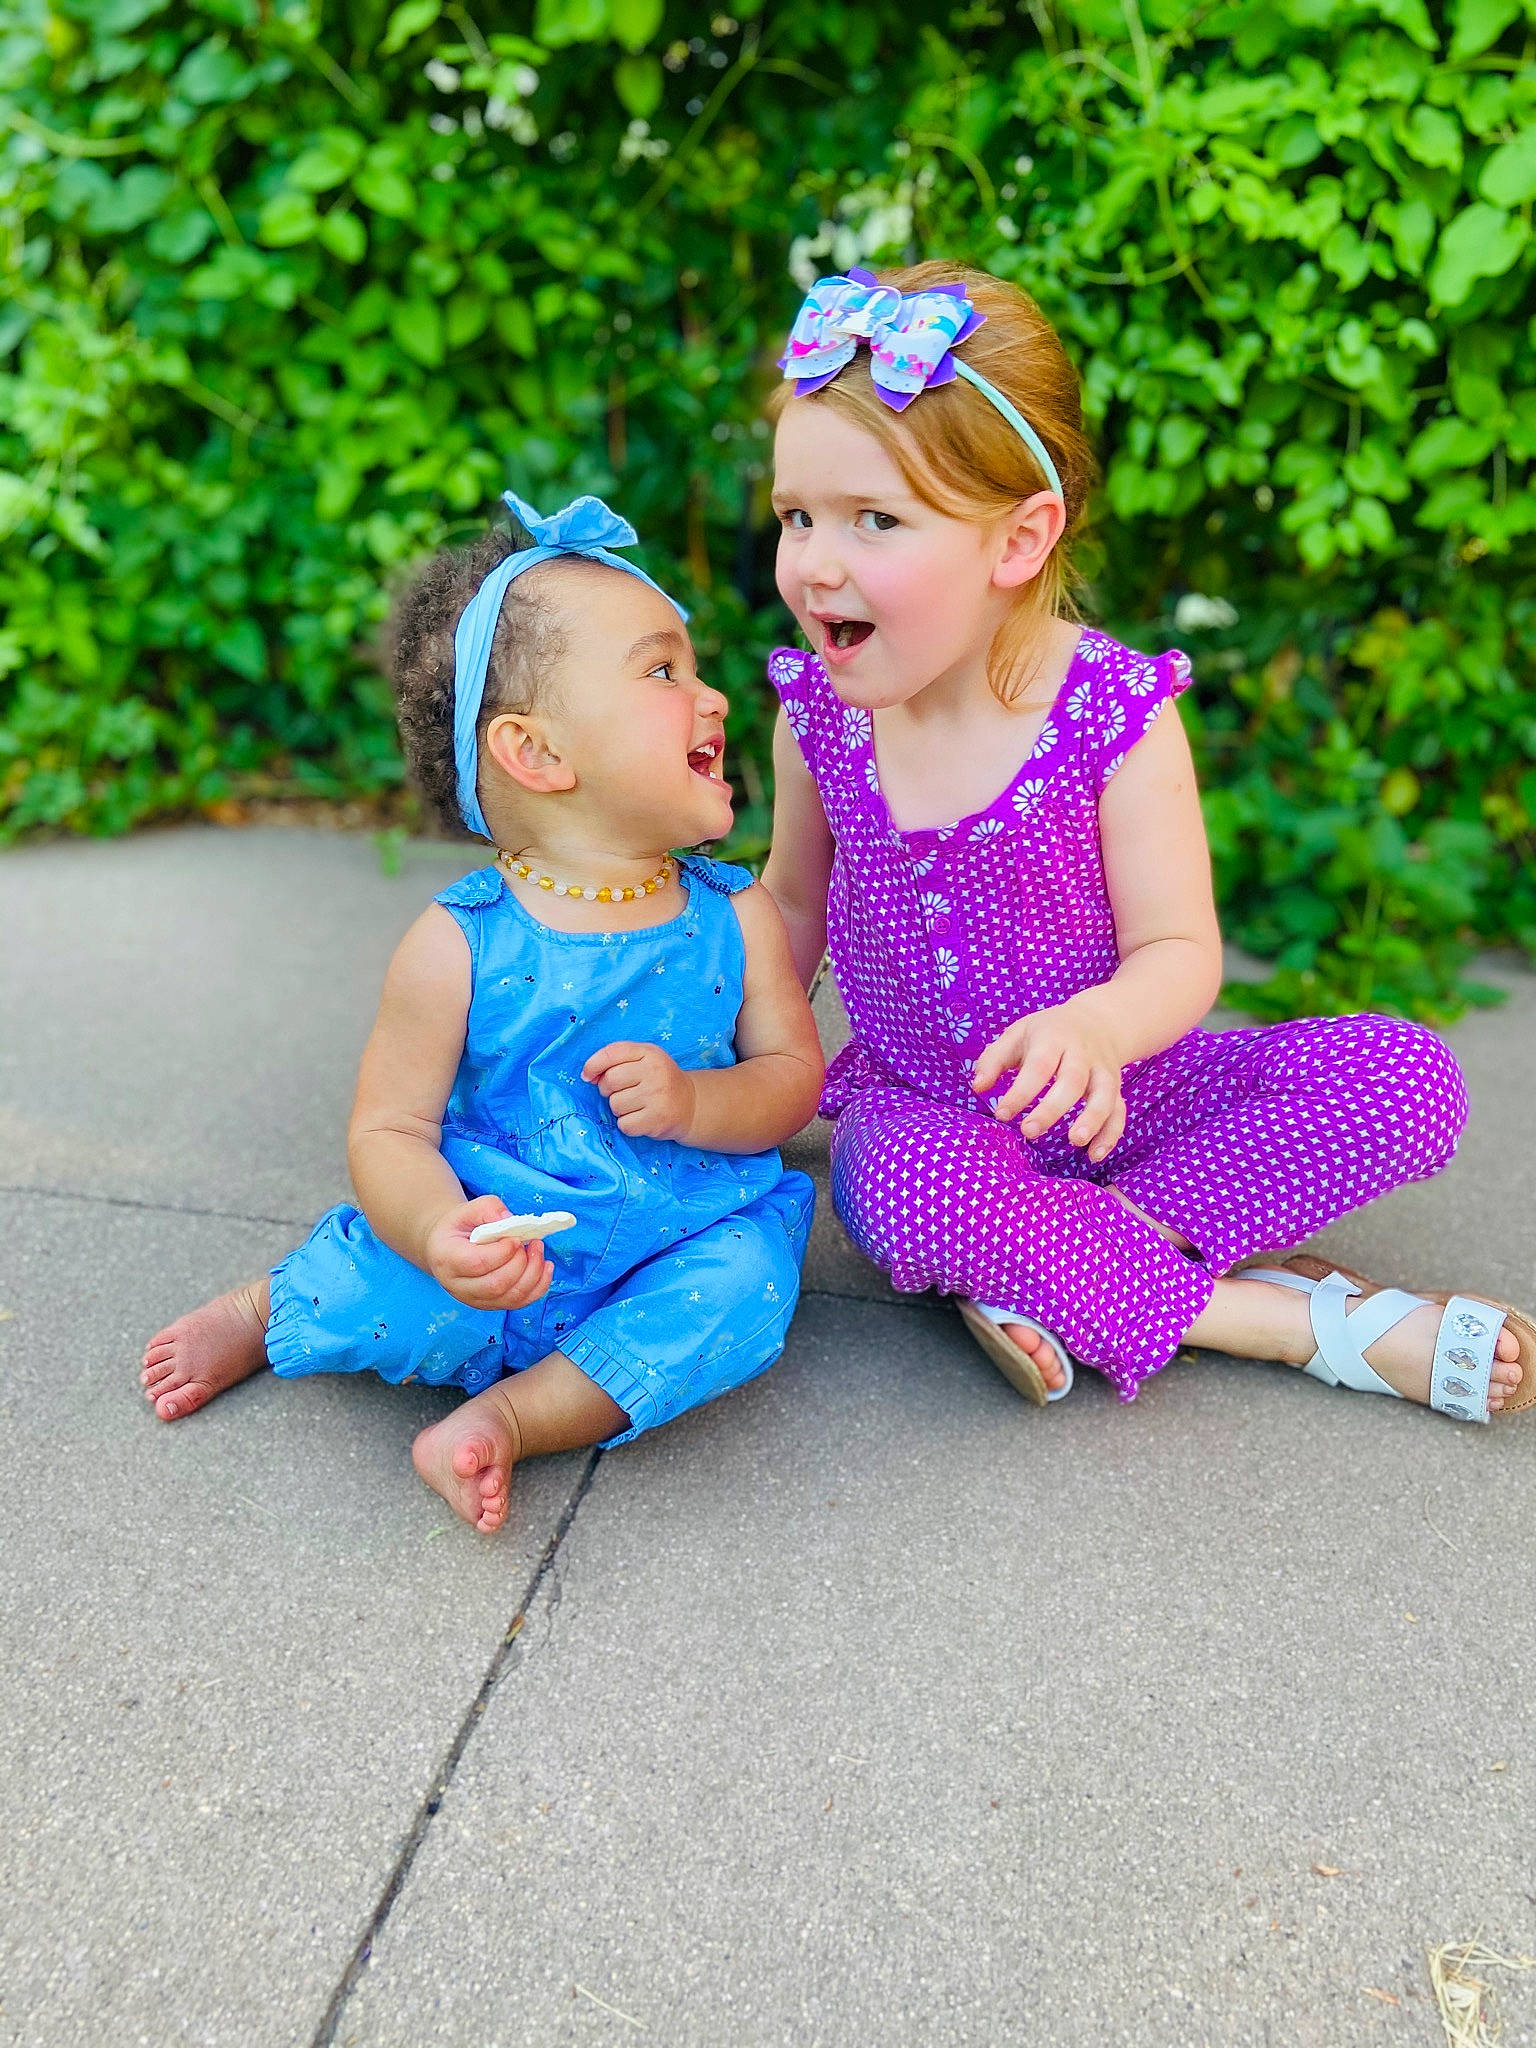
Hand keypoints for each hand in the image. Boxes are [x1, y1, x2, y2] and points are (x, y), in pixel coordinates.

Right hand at [426, 1196, 555, 1310]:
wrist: (448, 1247)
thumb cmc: (459, 1227)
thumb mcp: (468, 1209)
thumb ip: (489, 1209)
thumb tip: (511, 1221)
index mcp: (447, 1258)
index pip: (478, 1263)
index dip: (503, 1252)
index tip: (515, 1238)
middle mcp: (457, 1285)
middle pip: (496, 1285)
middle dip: (521, 1263)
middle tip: (531, 1243)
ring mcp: (474, 1299)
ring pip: (510, 1297)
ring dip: (533, 1274)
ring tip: (538, 1250)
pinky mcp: (490, 1304)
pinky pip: (519, 1303)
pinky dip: (538, 1287)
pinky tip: (545, 1267)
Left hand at [582, 1040, 696, 1140]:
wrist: (691, 1104)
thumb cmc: (659, 1080)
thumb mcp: (644, 1060)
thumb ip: (616, 1060)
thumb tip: (588, 1076)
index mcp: (650, 1053)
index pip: (611, 1053)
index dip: (593, 1065)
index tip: (589, 1076)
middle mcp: (655, 1072)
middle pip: (609, 1081)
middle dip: (608, 1090)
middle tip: (624, 1092)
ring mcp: (657, 1096)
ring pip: (615, 1104)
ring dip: (620, 1109)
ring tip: (637, 1105)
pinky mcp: (657, 1120)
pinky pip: (624, 1124)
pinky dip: (628, 1124)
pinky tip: (642, 1118)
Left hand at [971, 996, 1126, 1161]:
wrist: (1097, 1021)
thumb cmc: (1048, 1033)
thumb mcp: (1017, 1034)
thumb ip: (994, 1059)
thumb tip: (977, 1086)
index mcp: (1054, 1039)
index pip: (1038, 1066)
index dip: (1020, 1092)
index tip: (1001, 1114)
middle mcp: (1082, 1055)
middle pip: (1073, 1081)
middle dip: (1052, 1108)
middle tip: (1029, 1131)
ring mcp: (1103, 1072)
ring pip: (1104, 1095)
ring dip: (1092, 1119)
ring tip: (1075, 1141)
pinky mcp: (1116, 1088)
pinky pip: (1119, 1111)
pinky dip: (1111, 1134)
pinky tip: (1094, 1155)